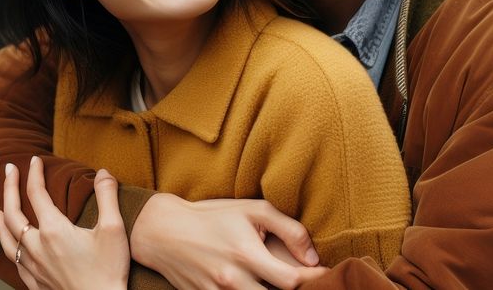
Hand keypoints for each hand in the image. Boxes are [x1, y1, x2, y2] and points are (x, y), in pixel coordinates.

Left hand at [0, 156, 128, 289]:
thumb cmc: (109, 270)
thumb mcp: (114, 228)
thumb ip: (107, 195)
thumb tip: (102, 171)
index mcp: (54, 230)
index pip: (37, 193)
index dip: (34, 173)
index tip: (35, 159)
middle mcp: (37, 247)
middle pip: (13, 213)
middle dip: (9, 188)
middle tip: (8, 170)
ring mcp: (33, 266)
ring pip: (6, 238)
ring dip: (0, 220)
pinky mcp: (34, 282)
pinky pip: (12, 260)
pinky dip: (7, 246)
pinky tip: (11, 246)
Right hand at [130, 193, 329, 289]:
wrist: (165, 231)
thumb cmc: (214, 217)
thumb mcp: (253, 210)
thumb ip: (289, 230)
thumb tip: (314, 257)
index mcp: (246, 254)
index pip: (292, 280)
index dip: (314, 281)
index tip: (327, 276)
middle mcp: (232, 279)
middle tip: (309, 284)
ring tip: (281, 285)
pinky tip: (256, 287)